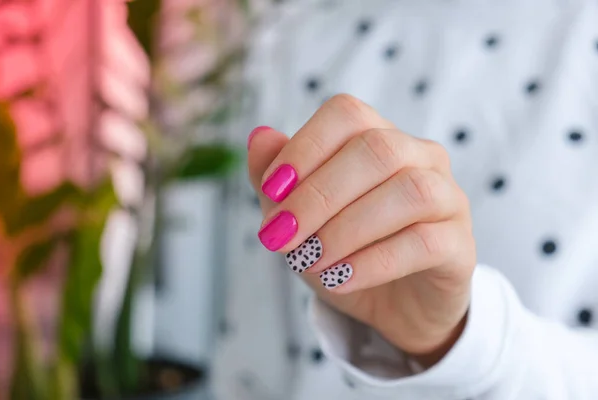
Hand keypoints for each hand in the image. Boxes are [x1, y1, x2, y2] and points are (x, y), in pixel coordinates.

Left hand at [248, 95, 475, 365]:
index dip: (305, 146)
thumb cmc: (343, 250)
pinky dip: (373, 262)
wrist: (390, 305)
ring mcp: (447, 197)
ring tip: (310, 260)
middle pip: (377, 149)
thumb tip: (259, 135)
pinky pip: (424, 242)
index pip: (347, 114)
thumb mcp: (298, 218)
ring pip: (408, 193)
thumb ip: (277, 179)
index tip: (271, 190)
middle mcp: (420, 156)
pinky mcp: (460, 244)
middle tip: (280, 237)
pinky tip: (339, 279)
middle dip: (318, 195)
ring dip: (346, 229)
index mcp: (379, 137)